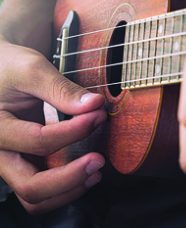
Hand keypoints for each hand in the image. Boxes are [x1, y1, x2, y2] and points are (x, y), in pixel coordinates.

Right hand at [0, 39, 105, 213]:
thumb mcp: (32, 70)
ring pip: (34, 197)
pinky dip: (63, 188)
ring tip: (95, 173)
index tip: (98, 114)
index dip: (74, 131)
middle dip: (70, 176)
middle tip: (98, 160)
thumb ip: (61, 90)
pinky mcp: (23, 161)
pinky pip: (39, 188)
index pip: (39, 140)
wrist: (0, 70)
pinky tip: (84, 174)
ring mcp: (10, 161)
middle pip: (30, 186)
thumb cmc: (10, 66)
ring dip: (68, 190)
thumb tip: (94, 104)